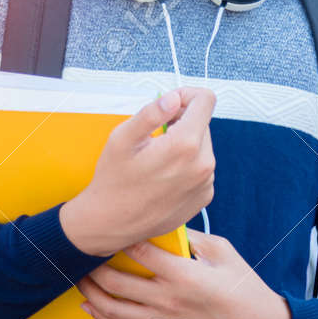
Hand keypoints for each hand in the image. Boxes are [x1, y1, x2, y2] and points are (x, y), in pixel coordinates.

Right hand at [60, 88, 215, 257]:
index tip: (168, 106)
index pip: (206, 99)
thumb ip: (151, 113)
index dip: (186, 95)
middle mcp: (203, 164)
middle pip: (203, 122)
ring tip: (157, 159)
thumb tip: (174, 99)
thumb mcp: (122, 138)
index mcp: (184, 145)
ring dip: (184, 144)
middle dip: (181, 122)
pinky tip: (164, 176)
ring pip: (202, 145)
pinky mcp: (205, 196)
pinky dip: (187, 164)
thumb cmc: (113, 180)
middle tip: (154, 137)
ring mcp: (206, 182)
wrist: (111, 223)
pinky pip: (202, 167)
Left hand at [77, 230, 292, 318]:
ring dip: (92, 293)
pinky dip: (102, 318)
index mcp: (185, 276)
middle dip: (95, 266)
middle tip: (84, 251)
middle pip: (118, 282)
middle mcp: (169, 301)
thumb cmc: (245, 289)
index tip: (111, 225)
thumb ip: (191, 239)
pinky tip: (91, 306)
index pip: (140, 252)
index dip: (121, 237)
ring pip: (114, 310)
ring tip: (80, 278)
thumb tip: (165, 227)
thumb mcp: (223, 252)